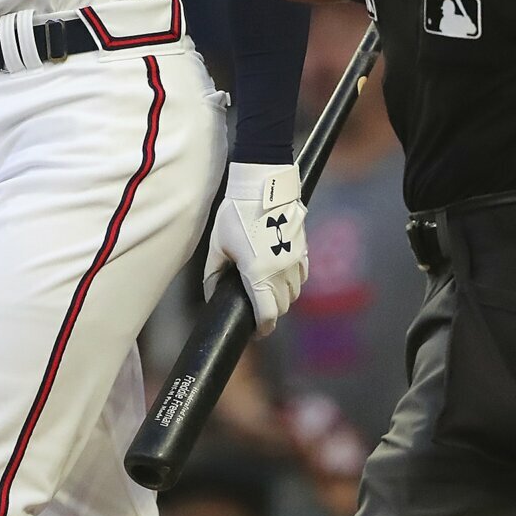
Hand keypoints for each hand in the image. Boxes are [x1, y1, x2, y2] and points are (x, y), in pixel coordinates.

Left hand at [203, 162, 307, 336]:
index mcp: (259, 274)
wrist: (263, 184)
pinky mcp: (303, 247)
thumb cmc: (236, 213)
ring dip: (282, 296)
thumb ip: (214, 273)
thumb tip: (212, 294)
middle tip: (256, 308)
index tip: (255, 331)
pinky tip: (280, 273)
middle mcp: (282, 271)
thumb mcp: (217, 245)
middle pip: (282, 306)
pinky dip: (293, 280)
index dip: (262, 328)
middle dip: (270, 312)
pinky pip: (302, 274)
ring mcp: (296, 259)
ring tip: (267, 290)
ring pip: (294, 291)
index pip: (267, 315)